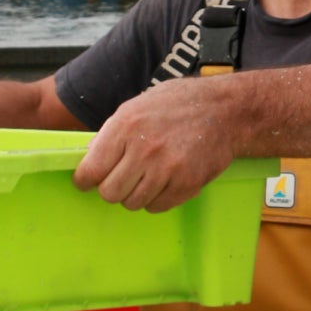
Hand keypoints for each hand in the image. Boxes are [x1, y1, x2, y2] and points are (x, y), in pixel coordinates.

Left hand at [73, 78, 237, 211]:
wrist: (226, 110)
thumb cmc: (179, 104)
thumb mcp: (138, 106)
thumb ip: (112, 132)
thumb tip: (89, 158)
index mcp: (126, 125)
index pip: (91, 169)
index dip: (85, 180)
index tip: (87, 182)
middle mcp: (144, 148)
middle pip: (109, 193)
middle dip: (112, 188)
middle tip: (122, 178)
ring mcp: (167, 169)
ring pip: (132, 203)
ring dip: (135, 195)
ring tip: (147, 177)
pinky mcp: (187, 184)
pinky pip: (157, 207)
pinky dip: (157, 199)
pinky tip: (164, 181)